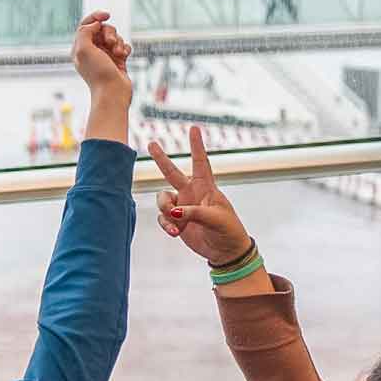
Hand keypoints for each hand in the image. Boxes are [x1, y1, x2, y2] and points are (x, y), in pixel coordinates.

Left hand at [70, 10, 132, 114]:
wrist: (113, 92)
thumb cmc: (97, 73)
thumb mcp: (84, 49)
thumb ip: (85, 31)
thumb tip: (95, 24)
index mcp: (79, 48)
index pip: (86, 25)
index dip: (95, 17)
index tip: (106, 15)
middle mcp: (91, 51)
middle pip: (102, 29)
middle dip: (109, 33)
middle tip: (110, 43)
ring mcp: (105, 55)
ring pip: (115, 37)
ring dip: (118, 42)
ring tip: (117, 53)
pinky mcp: (117, 60)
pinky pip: (124, 46)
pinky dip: (125, 49)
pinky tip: (123, 57)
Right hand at [144, 125, 254, 270]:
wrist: (225, 252)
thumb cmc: (228, 231)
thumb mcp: (216, 219)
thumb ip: (193, 213)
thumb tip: (173, 212)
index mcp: (207, 188)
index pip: (200, 162)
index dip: (197, 145)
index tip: (193, 128)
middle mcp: (192, 194)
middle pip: (172, 173)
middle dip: (161, 159)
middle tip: (151, 143)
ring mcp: (183, 207)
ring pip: (163, 200)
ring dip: (165, 211)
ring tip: (174, 224)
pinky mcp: (176, 222)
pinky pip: (163, 218)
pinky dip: (166, 225)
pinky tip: (175, 233)